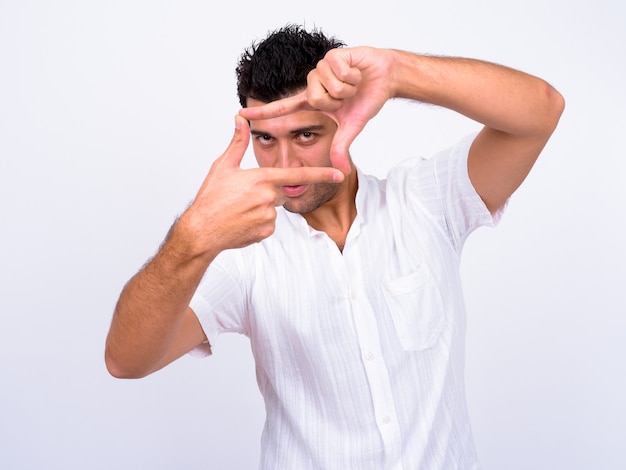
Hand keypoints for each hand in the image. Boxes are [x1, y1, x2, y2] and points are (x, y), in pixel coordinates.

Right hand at [179, 115, 344, 256]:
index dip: (321, 174)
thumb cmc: (211, 198)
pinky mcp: (266, 232)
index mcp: (261, 178)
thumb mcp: (223, 166)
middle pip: (280, 190)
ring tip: (239, 210)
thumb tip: (240, 118)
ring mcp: (269, 217)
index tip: (340, 173)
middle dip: (267, 191)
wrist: (202, 231)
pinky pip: (269, 224)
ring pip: (274, 208)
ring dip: (261, 207)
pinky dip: (258, 222)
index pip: (297, 174)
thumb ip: (237, 142)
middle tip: (243, 196)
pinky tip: (241, 221)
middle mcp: (269, 197)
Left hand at [239, 47, 393, 173]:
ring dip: (347, 88)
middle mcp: (313, 83)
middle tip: (348, 95)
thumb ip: (341, 147)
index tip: (239, 115)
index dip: (263, 112)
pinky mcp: (331, 55)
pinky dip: (352, 76)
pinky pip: (338, 71)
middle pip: (316, 99)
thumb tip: (341, 172)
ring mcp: (321, 68)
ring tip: (353, 83)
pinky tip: (356, 72)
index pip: (283, 108)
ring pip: (328, 86)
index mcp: (313, 100)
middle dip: (338, 101)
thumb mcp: (351, 127)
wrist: (385, 78)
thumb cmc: (366, 99)